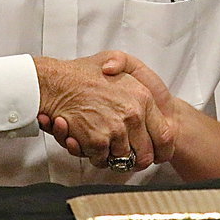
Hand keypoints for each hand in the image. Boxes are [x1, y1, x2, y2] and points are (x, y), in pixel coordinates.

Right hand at [34, 51, 173, 169]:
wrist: (54, 81)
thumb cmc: (83, 72)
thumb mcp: (117, 59)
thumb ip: (136, 73)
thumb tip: (146, 94)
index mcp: (143, 98)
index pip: (164, 136)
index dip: (159, 150)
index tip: (152, 153)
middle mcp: (133, 115)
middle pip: (144, 155)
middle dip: (134, 158)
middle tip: (122, 151)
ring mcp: (116, 129)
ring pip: (122, 159)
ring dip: (111, 155)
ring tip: (100, 139)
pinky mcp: (98, 141)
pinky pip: (101, 160)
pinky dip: (93, 155)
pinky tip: (85, 139)